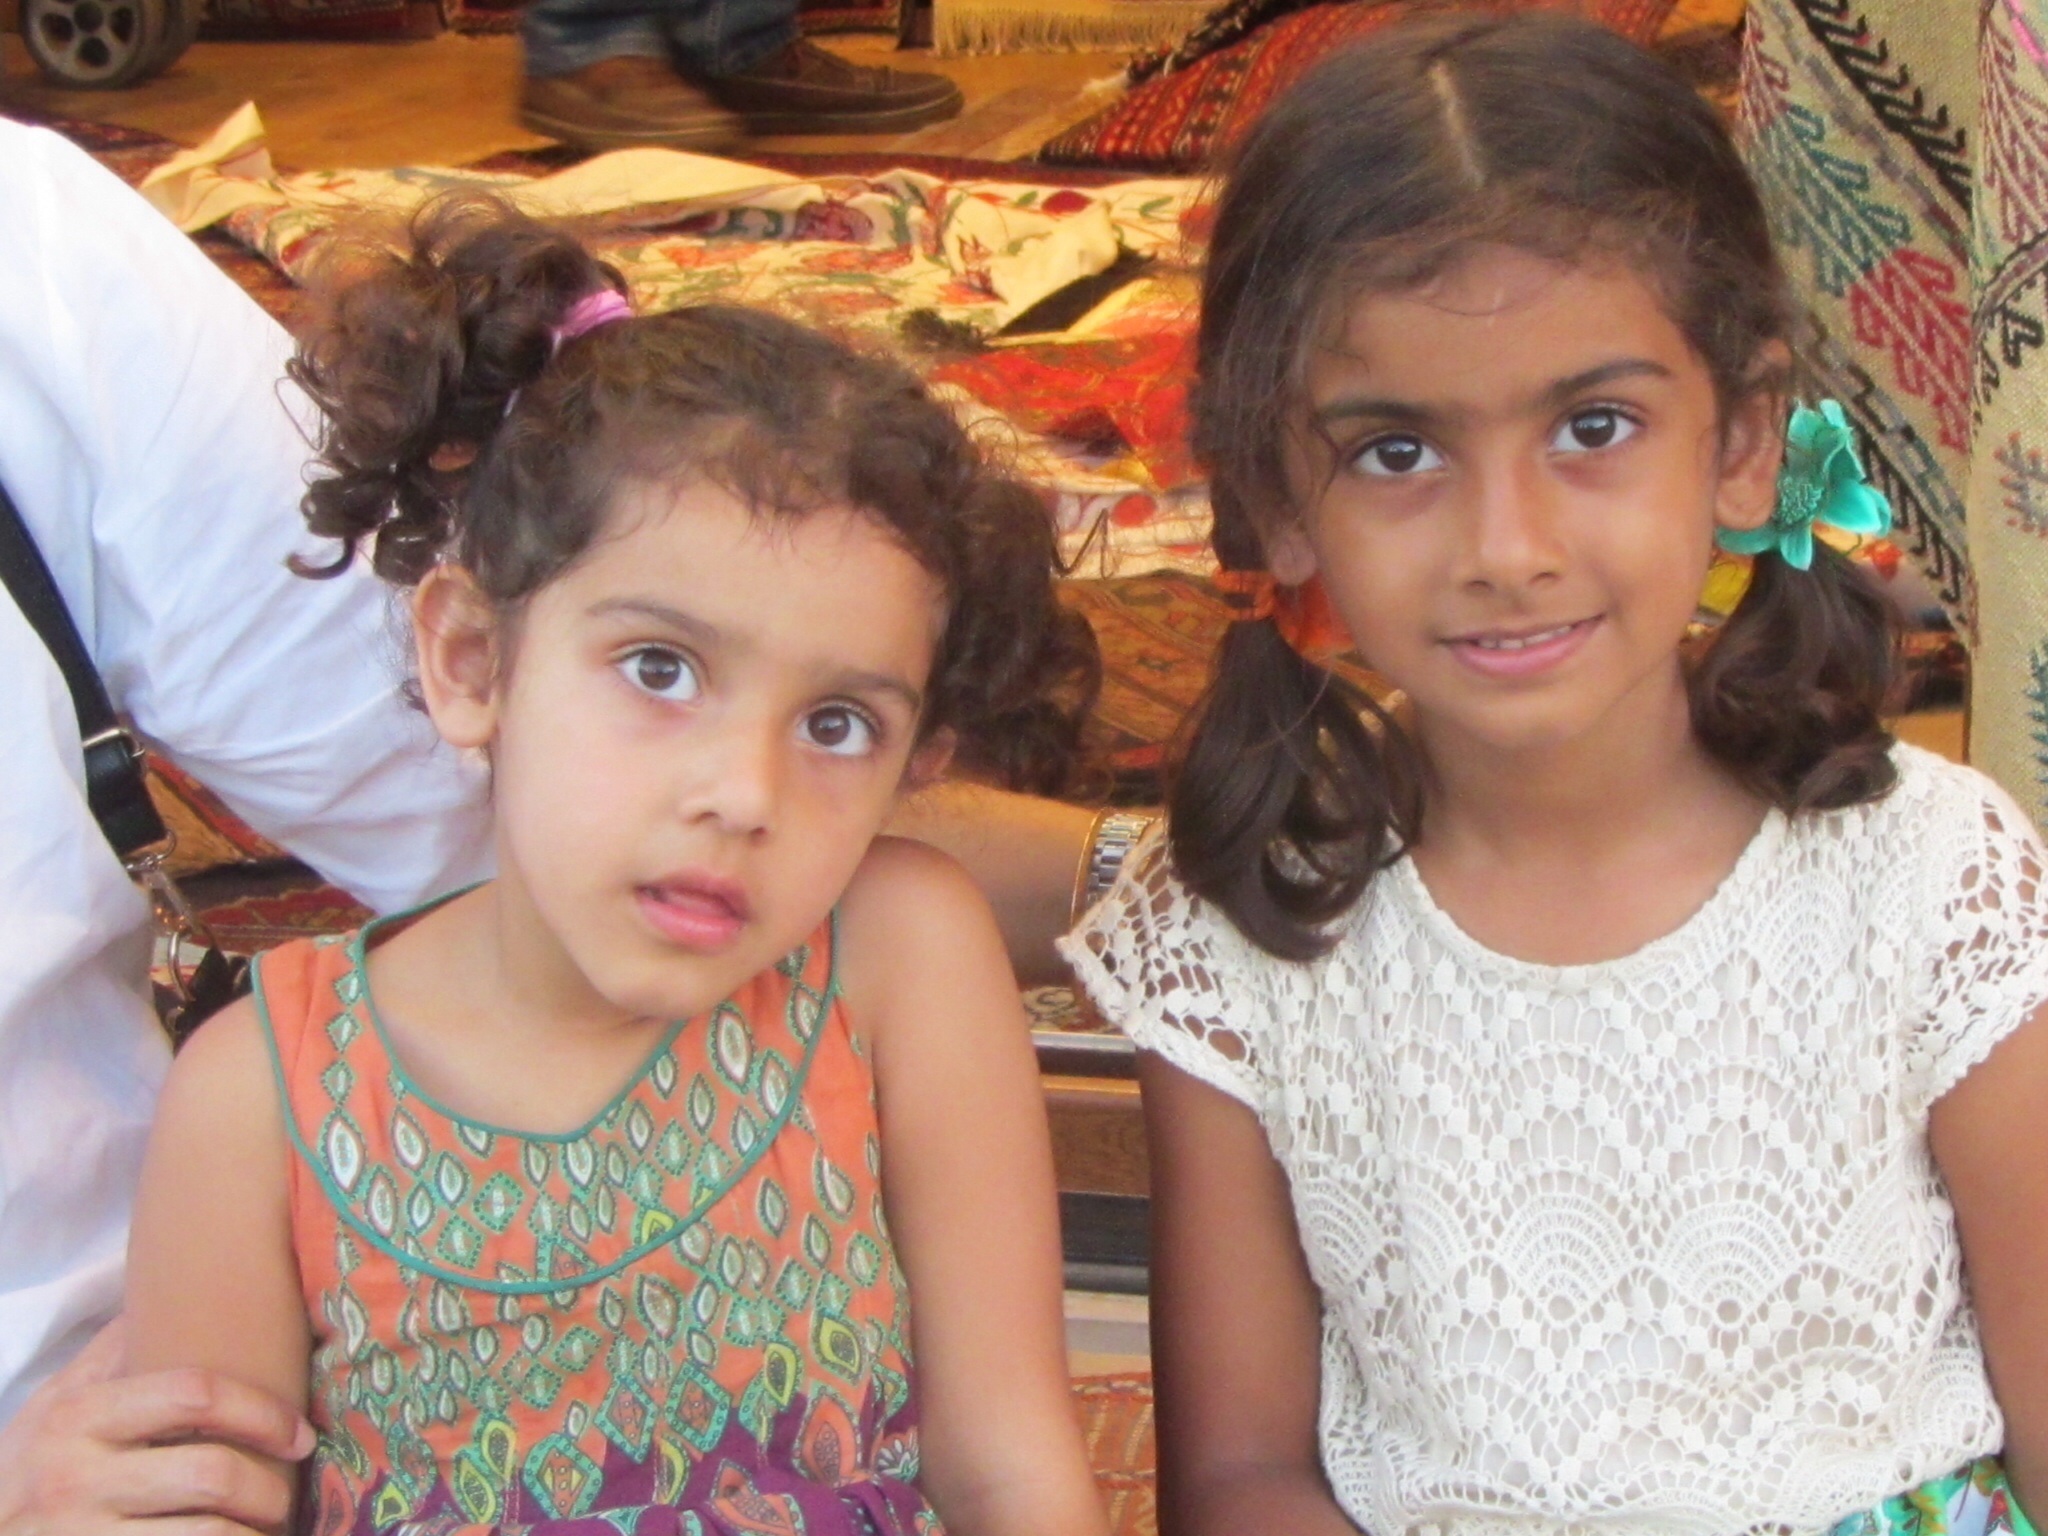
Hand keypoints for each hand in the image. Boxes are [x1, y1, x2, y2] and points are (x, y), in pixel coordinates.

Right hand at [0, 1320, 312, 1535]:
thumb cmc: (30, 1469)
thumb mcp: (56, 1404)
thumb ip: (117, 1355)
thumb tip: (184, 1288)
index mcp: (79, 1417)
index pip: (195, 1394)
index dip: (263, 1411)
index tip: (299, 1431)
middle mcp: (77, 1478)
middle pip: (211, 1474)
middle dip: (270, 1488)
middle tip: (290, 1493)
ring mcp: (83, 1535)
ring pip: (209, 1534)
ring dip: (256, 1533)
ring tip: (270, 1527)